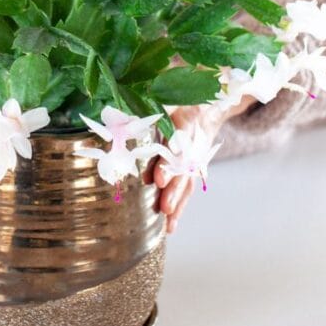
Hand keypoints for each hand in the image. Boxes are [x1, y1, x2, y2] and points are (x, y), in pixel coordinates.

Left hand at [143, 96, 256, 233]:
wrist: (208, 109)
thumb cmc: (179, 103)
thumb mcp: (165, 101)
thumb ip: (145, 111)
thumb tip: (118, 123)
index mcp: (185, 122)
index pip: (176, 146)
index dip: (167, 164)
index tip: (157, 180)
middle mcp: (193, 143)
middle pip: (183, 170)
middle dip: (173, 190)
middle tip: (163, 207)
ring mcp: (196, 158)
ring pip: (187, 183)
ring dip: (178, 203)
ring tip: (168, 223)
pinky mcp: (194, 169)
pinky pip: (187, 189)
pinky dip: (180, 207)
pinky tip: (171, 224)